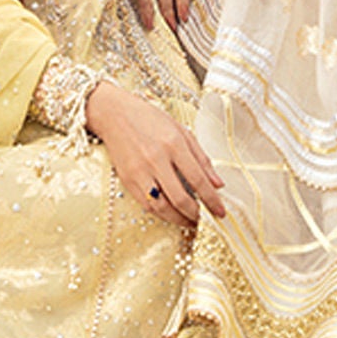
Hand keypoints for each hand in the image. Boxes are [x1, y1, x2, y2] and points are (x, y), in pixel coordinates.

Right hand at [85, 79, 224, 227]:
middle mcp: (157, 159)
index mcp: (174, 143)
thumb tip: (218, 183)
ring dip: (179, 219)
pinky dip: (162, 214)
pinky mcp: (128, 180)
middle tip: (206, 221)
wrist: (116, 115)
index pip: (198, 179)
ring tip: (190, 222)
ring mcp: (140, 171)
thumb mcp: (182, 130)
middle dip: (196, 214)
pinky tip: (172, 214)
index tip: (221, 212)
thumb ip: (201, 158)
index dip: (211, 200)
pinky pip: (146, 205)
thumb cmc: (151, 120)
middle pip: (180, 197)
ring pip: (162, 207)